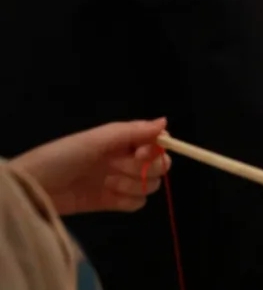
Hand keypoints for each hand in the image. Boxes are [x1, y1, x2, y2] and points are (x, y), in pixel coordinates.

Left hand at [12, 119, 170, 215]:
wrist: (33, 189)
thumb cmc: (62, 157)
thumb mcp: (97, 139)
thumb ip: (133, 131)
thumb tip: (165, 121)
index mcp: (123, 140)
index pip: (157, 141)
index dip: (156, 148)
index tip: (140, 154)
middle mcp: (125, 159)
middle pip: (159, 165)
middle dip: (146, 168)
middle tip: (119, 168)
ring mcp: (120, 181)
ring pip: (150, 185)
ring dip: (134, 184)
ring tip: (108, 183)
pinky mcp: (112, 203)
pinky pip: (137, 204)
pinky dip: (129, 201)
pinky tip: (110, 196)